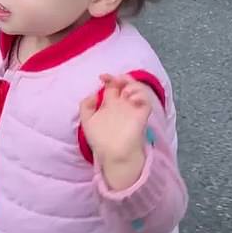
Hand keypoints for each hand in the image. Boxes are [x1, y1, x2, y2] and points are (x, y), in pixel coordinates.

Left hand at [80, 74, 150, 190]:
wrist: (113, 155)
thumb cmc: (100, 140)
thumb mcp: (87, 121)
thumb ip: (86, 105)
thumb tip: (94, 93)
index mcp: (110, 104)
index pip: (112, 86)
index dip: (109, 78)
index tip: (102, 77)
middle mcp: (122, 105)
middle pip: (126, 84)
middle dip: (123, 78)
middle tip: (117, 80)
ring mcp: (132, 109)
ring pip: (138, 89)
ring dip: (133, 85)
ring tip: (125, 93)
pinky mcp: (141, 116)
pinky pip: (146, 101)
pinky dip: (141, 96)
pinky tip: (131, 99)